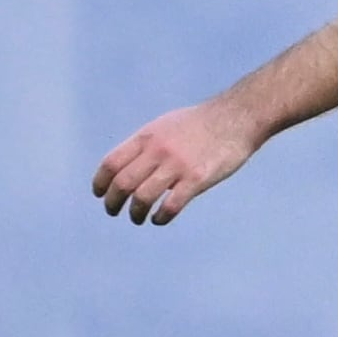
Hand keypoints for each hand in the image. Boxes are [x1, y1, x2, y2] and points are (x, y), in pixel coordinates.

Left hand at [91, 99, 261, 224]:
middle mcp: (158, 151)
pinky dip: (161, 217)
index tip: (100, 194)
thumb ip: (147, 143)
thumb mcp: (166, 124)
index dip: (101, 182)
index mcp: (147, 137)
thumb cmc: (202, 122)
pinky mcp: (197, 179)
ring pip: (143, 198)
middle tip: (114, 211)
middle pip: (123, 184)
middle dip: (113, 202)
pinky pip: (171, 205)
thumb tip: (130, 163)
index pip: (111, 163)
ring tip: (138, 218)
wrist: (237, 117)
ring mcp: (177, 165)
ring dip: (135, 213)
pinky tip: (160, 219)